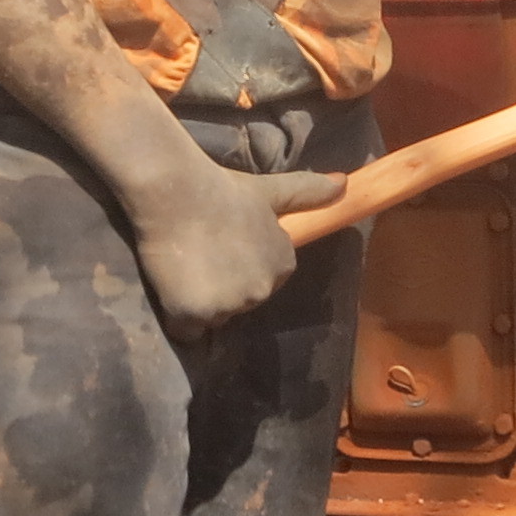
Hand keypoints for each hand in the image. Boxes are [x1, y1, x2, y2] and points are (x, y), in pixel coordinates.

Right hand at [128, 161, 347, 338]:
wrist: (175, 191)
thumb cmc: (222, 189)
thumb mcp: (269, 190)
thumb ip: (306, 192)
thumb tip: (343, 183)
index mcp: (282, 265)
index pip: (262, 282)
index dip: (239, 268)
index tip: (222, 247)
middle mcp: (261, 291)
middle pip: (239, 304)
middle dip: (222, 288)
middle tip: (200, 257)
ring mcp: (229, 305)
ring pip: (214, 317)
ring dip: (200, 303)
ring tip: (183, 269)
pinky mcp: (195, 315)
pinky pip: (186, 331)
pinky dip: (179, 318)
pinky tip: (172, 289)